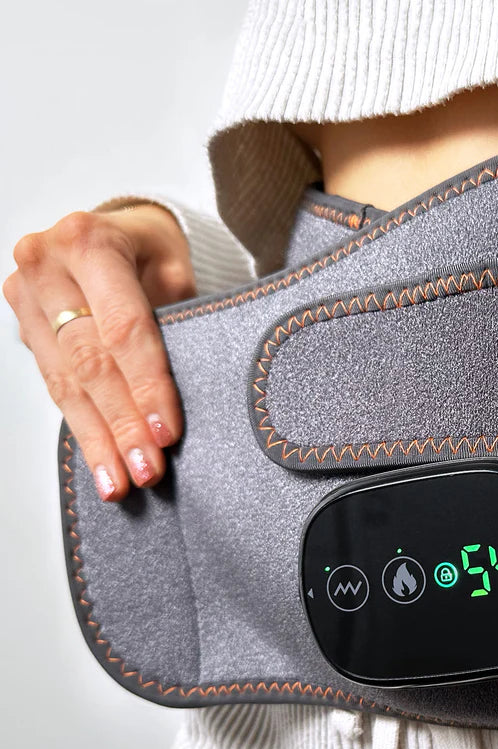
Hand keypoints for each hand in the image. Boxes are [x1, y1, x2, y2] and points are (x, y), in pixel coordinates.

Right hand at [4, 204, 194, 499]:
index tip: (168, 433)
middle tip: (148, 469)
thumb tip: (189, 394)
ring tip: (121, 483)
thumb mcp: (177, 270)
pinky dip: (82, 428)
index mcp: (89, 240)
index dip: (147, 385)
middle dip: (122, 423)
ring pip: (66, 381)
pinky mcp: (22, 327)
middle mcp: (46, 264)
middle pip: (90, 361)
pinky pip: (54, 386)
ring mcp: (26, 297)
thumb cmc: (153, 253)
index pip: (124, 328)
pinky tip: (101, 464)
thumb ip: (179, 322)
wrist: (112, 232)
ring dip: (98, 438)